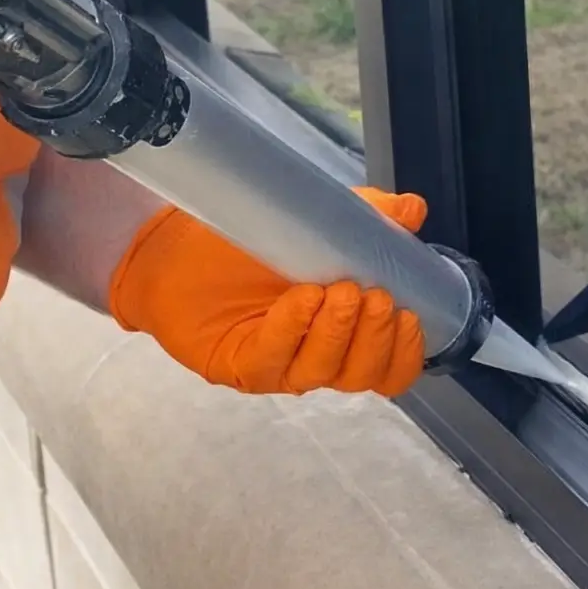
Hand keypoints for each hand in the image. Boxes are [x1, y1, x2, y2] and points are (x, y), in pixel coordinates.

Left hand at [109, 187, 428, 396]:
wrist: (175, 242)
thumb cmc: (250, 242)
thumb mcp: (319, 224)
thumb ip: (368, 219)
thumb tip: (412, 212)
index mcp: (343, 337)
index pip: (387, 369)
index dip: (405, 352)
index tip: (412, 315)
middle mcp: (313, 360)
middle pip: (360, 375)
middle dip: (375, 338)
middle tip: (377, 297)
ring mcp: (276, 367)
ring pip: (321, 372)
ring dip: (338, 333)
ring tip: (342, 292)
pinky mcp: (236, 365)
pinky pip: (271, 359)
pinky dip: (293, 328)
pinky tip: (303, 298)